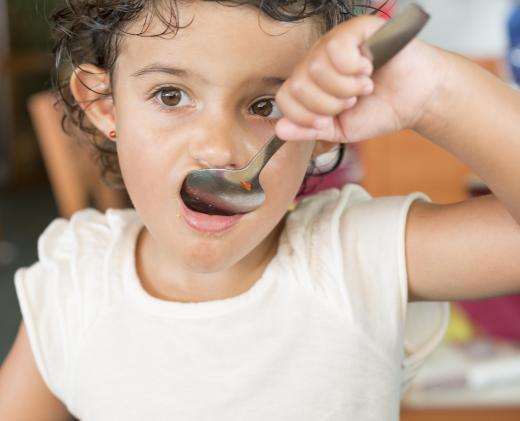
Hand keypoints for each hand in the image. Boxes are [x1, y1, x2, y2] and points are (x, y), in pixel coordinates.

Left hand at [275, 15, 447, 142]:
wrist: (417, 100)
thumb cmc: (380, 110)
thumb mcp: (339, 130)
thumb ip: (309, 130)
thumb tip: (280, 129)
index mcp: (311, 84)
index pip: (285, 97)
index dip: (304, 116)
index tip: (327, 122)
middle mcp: (318, 60)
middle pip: (299, 84)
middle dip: (328, 104)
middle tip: (352, 101)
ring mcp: (334, 43)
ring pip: (316, 67)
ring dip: (345, 87)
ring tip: (364, 86)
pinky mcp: (355, 29)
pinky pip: (335, 47)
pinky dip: (353, 67)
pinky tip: (368, 68)